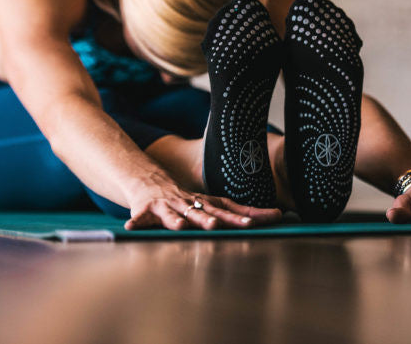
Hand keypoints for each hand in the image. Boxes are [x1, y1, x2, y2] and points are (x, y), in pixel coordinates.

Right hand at [123, 173, 281, 230]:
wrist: (150, 182)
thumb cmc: (187, 200)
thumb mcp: (212, 205)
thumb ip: (240, 212)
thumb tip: (279, 215)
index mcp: (207, 204)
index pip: (231, 208)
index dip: (247, 214)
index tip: (268, 218)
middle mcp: (190, 203)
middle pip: (204, 213)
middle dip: (212, 220)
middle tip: (218, 226)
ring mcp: (168, 206)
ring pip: (173, 215)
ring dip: (177, 221)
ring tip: (181, 227)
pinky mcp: (146, 210)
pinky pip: (141, 217)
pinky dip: (137, 222)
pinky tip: (131, 228)